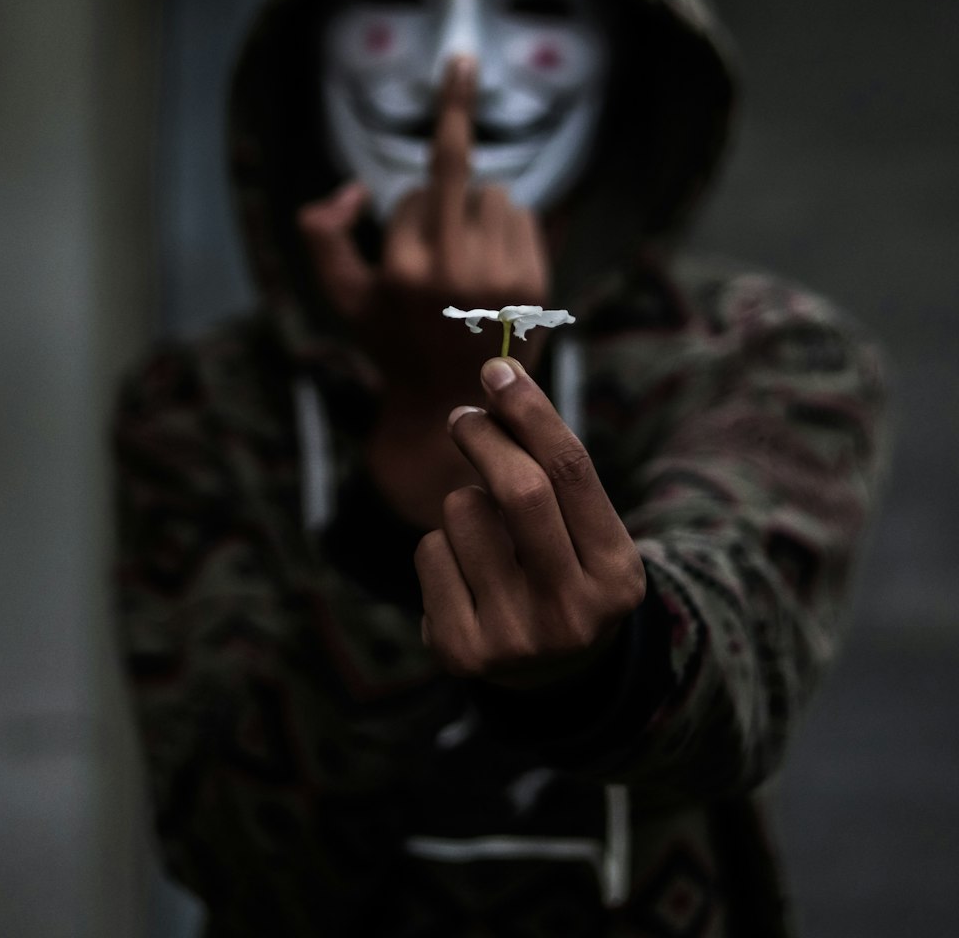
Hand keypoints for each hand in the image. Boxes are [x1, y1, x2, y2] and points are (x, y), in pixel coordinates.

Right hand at [297, 56, 550, 397]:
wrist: (453, 404)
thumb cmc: (392, 343)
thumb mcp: (343, 296)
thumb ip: (323, 237)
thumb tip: (349, 188)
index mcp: (404, 271)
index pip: (411, 193)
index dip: (406, 213)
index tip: (435, 157)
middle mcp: (454, 270)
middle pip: (456, 169)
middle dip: (451, 136)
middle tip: (458, 87)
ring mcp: (501, 278)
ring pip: (496, 193)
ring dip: (479, 208)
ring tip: (469, 259)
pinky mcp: (536, 284)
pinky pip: (525, 215)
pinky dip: (508, 226)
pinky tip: (495, 266)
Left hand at [415, 357, 645, 686]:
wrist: (548, 676)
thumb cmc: (564, 570)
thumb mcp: (583, 528)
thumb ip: (550, 466)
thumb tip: (497, 382)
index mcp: (616, 574)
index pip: (570, 470)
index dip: (530, 411)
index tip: (497, 371)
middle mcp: (572, 612)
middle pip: (520, 490)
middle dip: (485, 436)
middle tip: (464, 416)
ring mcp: (514, 639)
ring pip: (463, 513)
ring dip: (463, 500)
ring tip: (483, 532)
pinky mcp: (461, 651)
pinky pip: (429, 551)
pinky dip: (440, 544)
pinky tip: (464, 574)